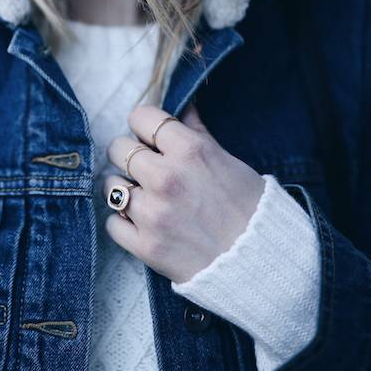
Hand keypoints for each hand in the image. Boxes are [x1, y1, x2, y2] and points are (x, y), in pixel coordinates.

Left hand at [103, 102, 265, 283]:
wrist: (259, 263)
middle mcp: (165, 177)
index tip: (148, 136)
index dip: (143, 124)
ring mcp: (152, 212)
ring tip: (143, 197)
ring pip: (111, 185)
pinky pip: (112, 223)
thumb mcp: (229, 161)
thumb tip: (182, 107)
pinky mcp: (144, 244)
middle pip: (118, 148)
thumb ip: (197, 133)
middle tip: (145, 168)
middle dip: (130, 155)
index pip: (140, 117)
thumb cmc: (250, 208)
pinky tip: (142, 222)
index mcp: (189, 151)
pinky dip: (123, 223)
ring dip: (124, 189)